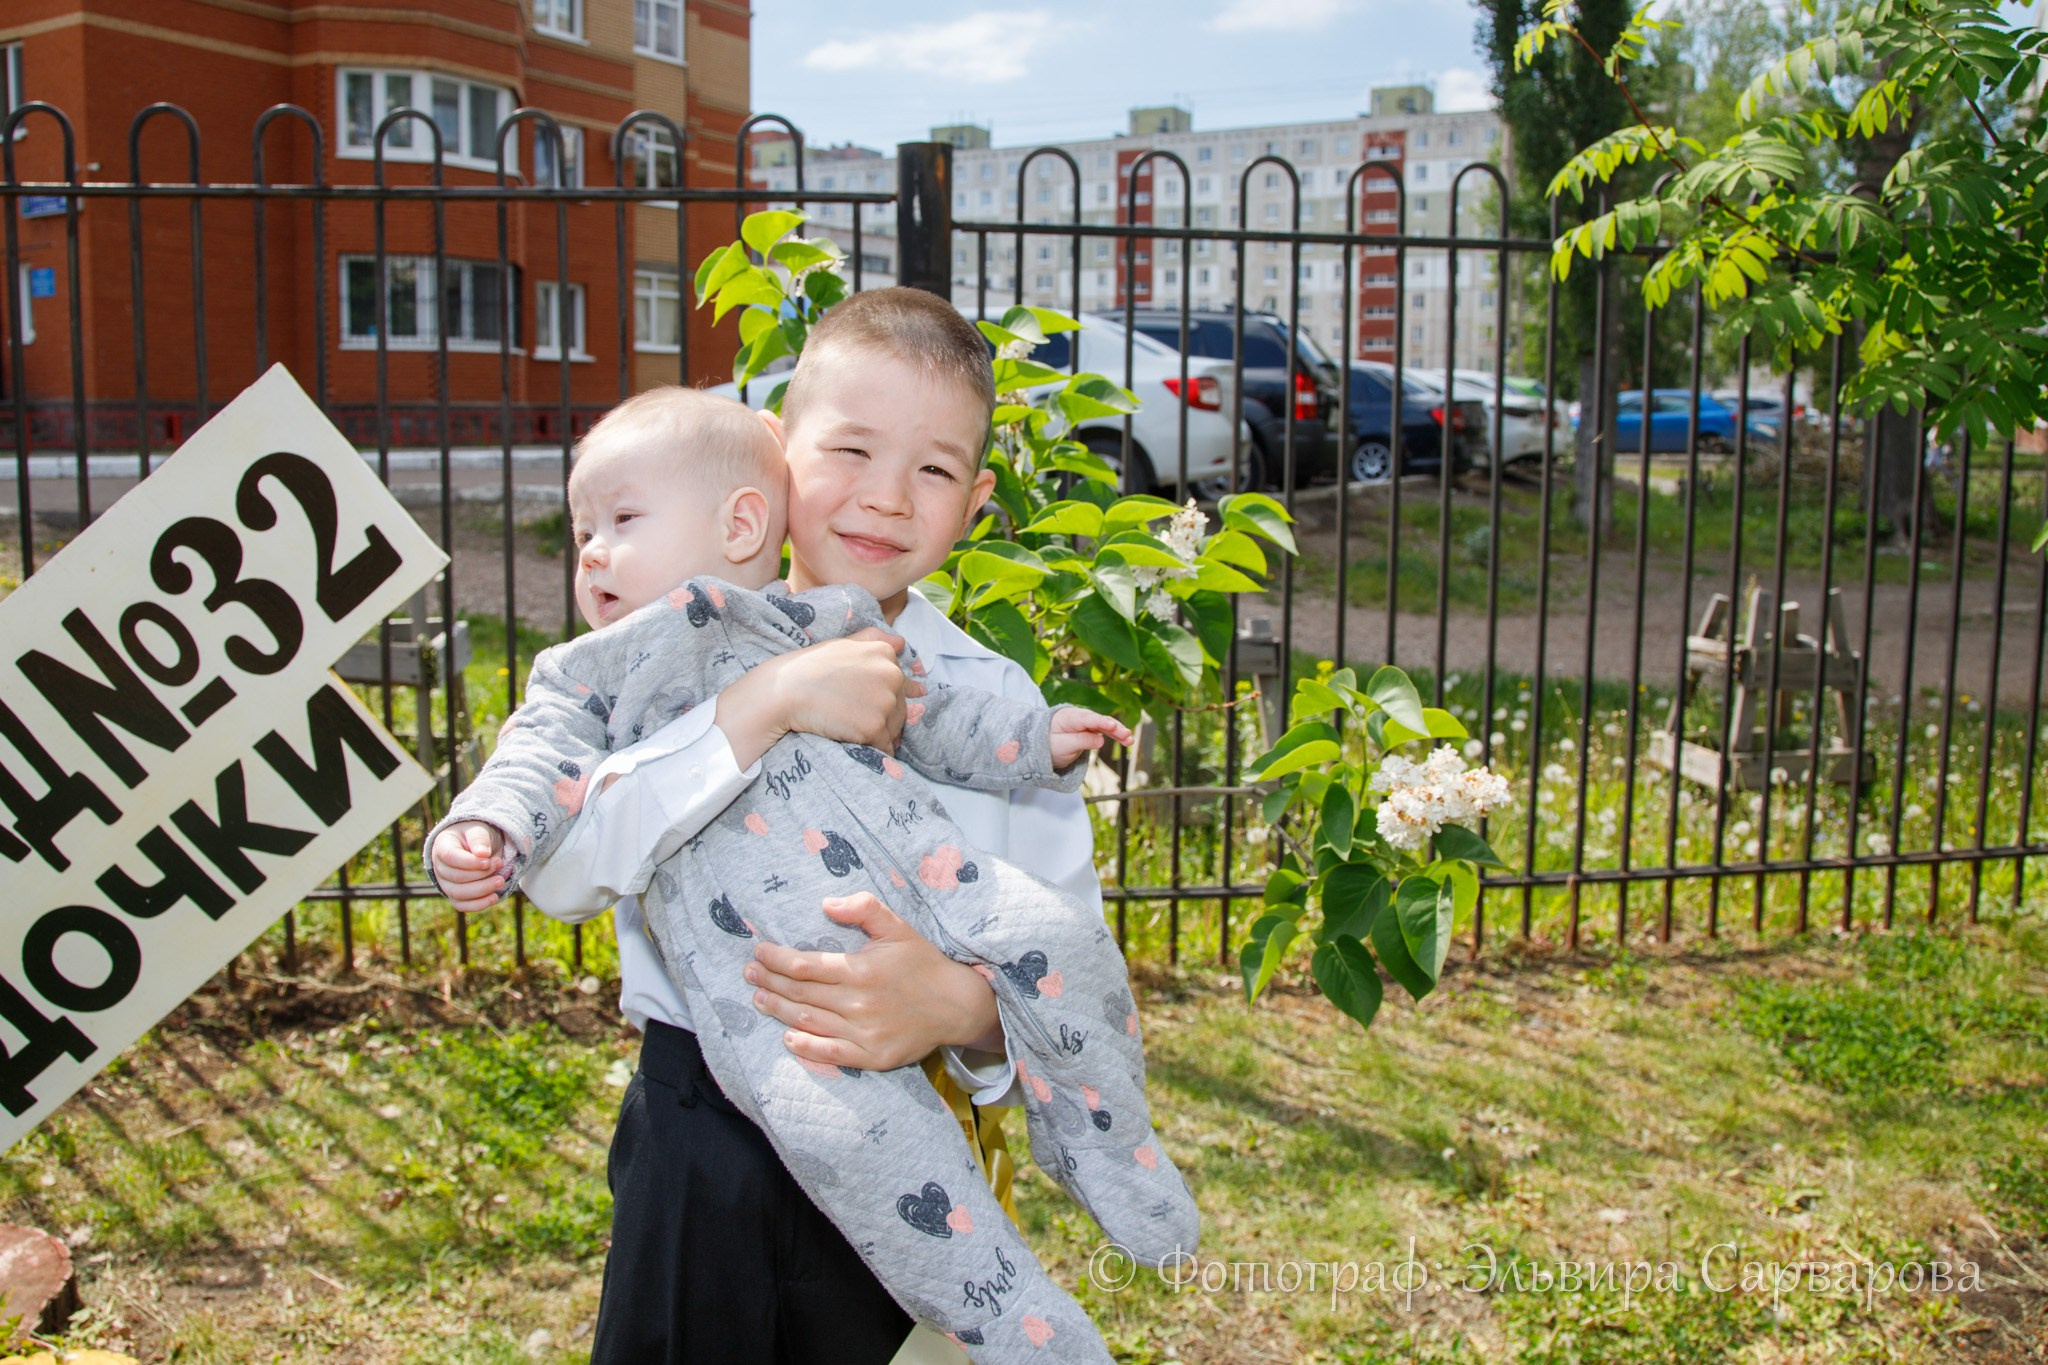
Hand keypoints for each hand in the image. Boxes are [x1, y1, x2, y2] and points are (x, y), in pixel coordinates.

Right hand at [431, 821, 507, 912]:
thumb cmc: (476, 837)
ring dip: (482, 890)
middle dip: (481, 874)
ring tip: (501, 881)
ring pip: (458, 893)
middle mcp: (439, 867)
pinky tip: (494, 897)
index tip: (488, 860)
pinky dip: (479, 904)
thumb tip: (482, 853)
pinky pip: (462, 905)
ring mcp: (445, 883)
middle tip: (500, 865)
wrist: (479, 848)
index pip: (450, 857)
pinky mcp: (454, 896)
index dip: (470, 862)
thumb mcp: (479, 830)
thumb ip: (479, 839)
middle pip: (456, 877)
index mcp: (442, 846)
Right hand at [717, 628, 922, 766]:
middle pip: (900, 707)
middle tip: (851, 716)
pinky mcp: (875, 727)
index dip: (881, 696)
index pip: (901, 683)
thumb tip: (902, 642)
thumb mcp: (842, 644)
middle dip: (882, 716)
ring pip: (894, 728)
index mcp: (884, 653)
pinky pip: (884, 746)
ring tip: (851, 729)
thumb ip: (873, 639)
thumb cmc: (808, 667)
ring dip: (879, 734)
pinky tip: (854, 742)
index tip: (862, 701)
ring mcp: (885, 702)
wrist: (784, 691)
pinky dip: (872, 748)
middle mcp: (892, 675)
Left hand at [743, 893, 1002, 1069]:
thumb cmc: (923, 964)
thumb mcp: (898, 928)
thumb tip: (826, 903)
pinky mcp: (872, 1056)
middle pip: (801, 993)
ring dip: (779, 1010)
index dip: (775, 959)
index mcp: (861, 970)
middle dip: (769, 982)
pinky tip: (788, 1037)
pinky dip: (805, 1047)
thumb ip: (864, 909)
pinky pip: (831, 1053)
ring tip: (759, 1000)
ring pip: (809, 1021)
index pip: (805, 965)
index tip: (758, 952)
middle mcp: (859, 1003)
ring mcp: (865, 1032)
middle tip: (749, 975)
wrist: (956, 1005)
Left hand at [1049, 706, 1133, 769]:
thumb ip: (1080, 741)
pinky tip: (1128, 740)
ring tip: (1130, 739)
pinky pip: (1106, 731)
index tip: (1111, 726)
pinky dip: (1116, 735)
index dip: (1100, 722)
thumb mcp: (1062, 746)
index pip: (1086, 719)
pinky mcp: (1092, 729)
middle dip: (1113, 727)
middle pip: (1098, 720)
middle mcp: (1080, 717)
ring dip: (1119, 732)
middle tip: (1125, 734)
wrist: (1044, 744)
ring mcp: (1087, 722)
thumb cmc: (1050, 743)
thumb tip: (1101, 740)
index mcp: (1068, 717)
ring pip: (1105, 725)